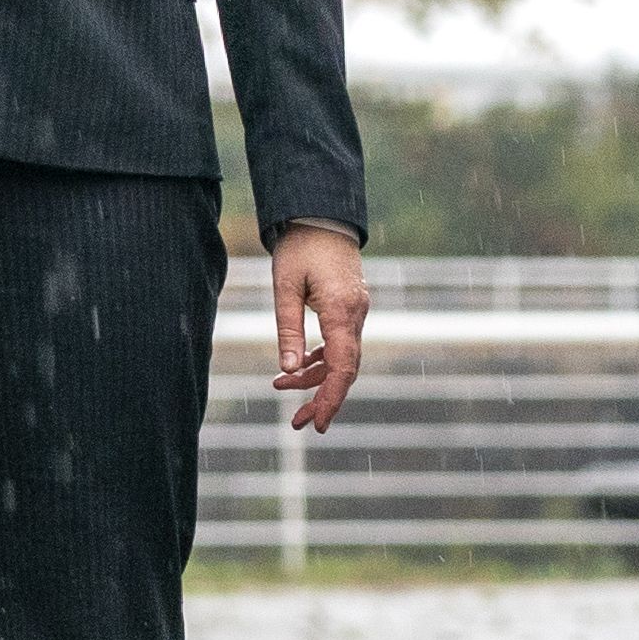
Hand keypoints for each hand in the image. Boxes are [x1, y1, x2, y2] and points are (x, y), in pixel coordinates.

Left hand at [270, 223, 371, 431]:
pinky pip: (340, 344)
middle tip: (298, 423)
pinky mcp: (349, 308)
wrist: (321, 215)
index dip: (330, 398)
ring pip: (342, 359)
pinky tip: (297, 367)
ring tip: (282, 389)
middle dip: (322, 398)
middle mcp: (356, 315)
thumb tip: (287, 370)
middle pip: (345, 370)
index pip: (342, 367)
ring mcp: (356, 312)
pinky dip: (320, 359)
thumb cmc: (300, 247)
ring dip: (316, 378)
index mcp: (342, 312)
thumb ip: (288, 329)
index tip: (317, 423)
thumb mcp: (285, 287)